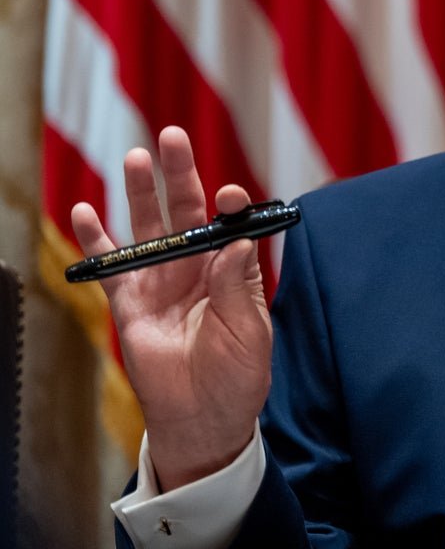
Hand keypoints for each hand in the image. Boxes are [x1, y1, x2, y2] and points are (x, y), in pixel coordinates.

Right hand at [70, 127, 271, 490]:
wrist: (203, 416)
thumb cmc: (238, 374)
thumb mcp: (249, 330)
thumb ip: (239, 286)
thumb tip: (238, 240)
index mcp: (233, 270)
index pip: (230, 224)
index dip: (229, 206)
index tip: (229, 196)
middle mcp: (197, 266)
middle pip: (186, 210)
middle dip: (180, 173)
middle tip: (172, 137)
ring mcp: (161, 280)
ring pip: (148, 226)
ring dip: (141, 192)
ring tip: (136, 157)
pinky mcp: (130, 302)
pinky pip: (111, 265)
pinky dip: (96, 239)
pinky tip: (85, 210)